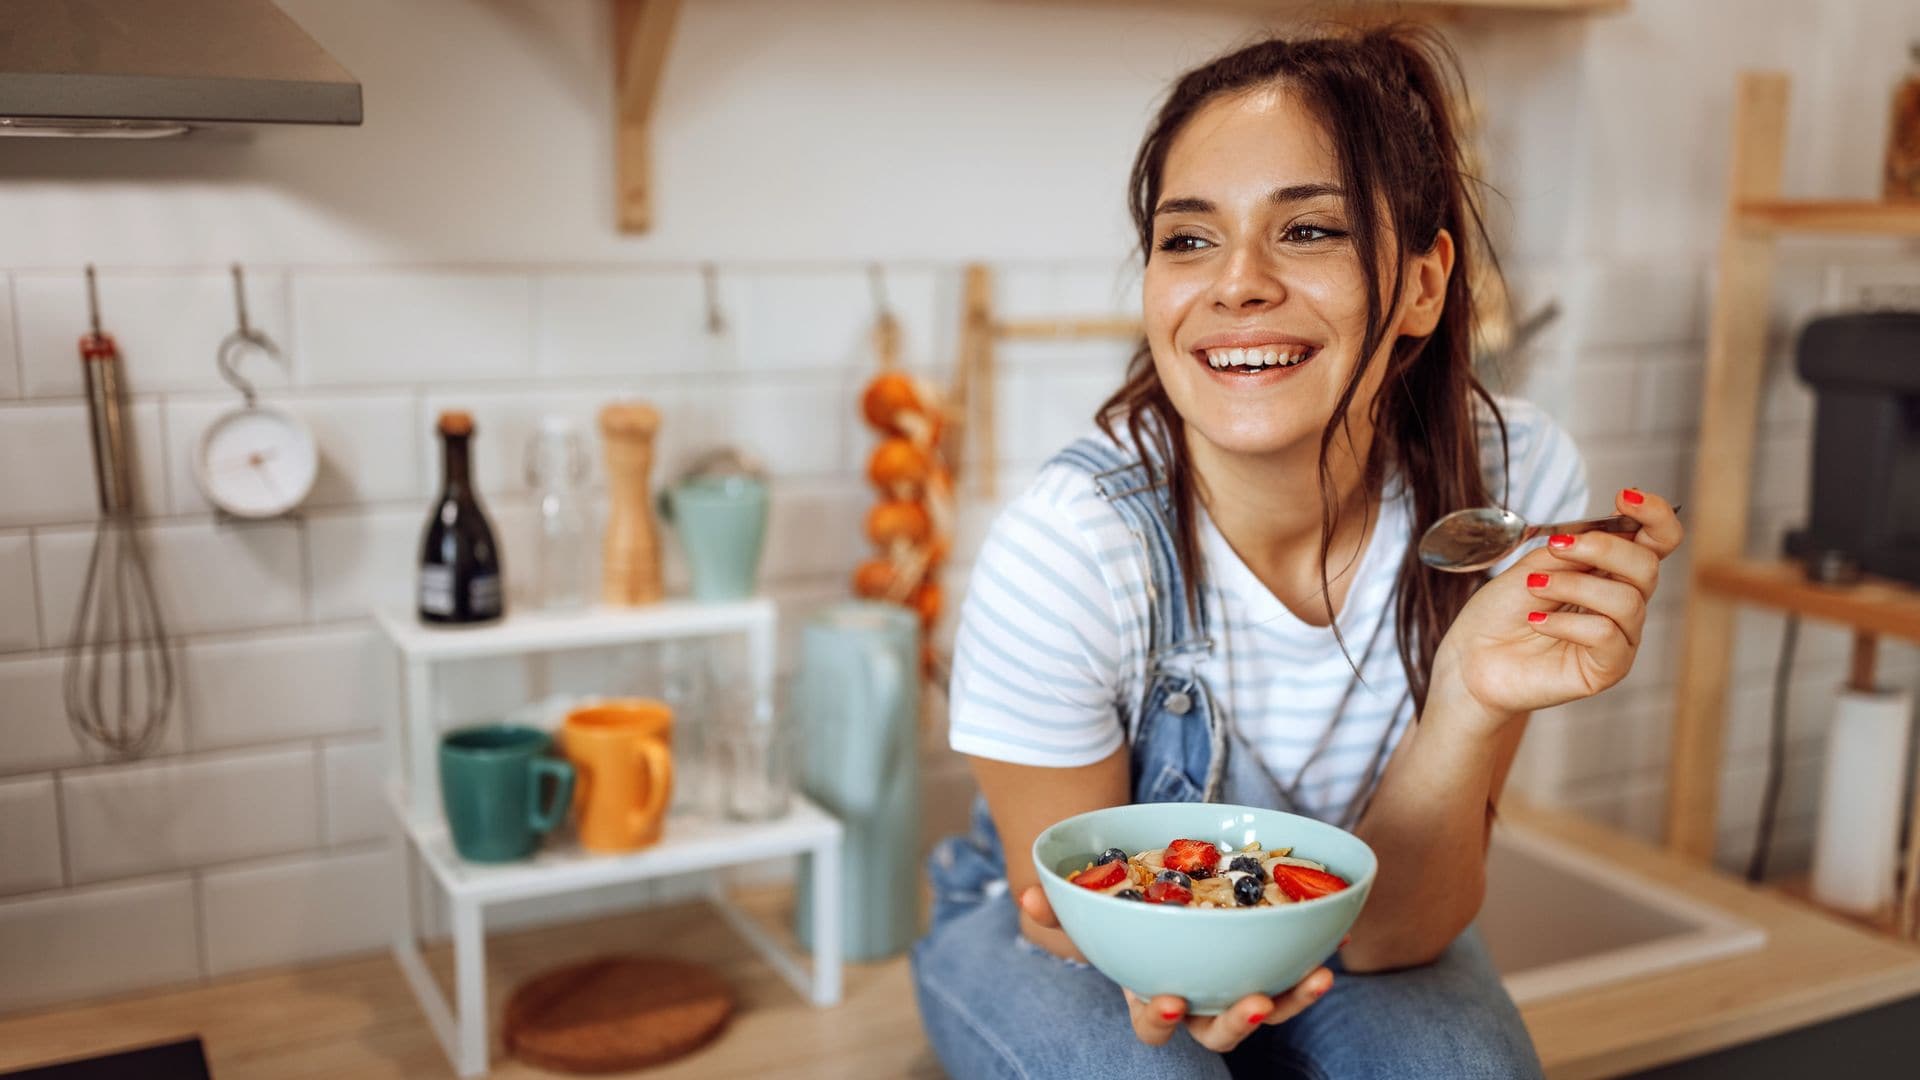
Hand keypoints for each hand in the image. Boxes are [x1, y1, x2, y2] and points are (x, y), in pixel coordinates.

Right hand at [1018, 885, 1334, 1050]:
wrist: (1168, 902)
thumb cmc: (1127, 918)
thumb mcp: (1093, 912)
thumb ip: (1060, 906)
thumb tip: (1028, 890)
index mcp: (1151, 995)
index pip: (1151, 1022)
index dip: (1159, 1017)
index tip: (1166, 999)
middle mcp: (1197, 1004)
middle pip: (1216, 1032)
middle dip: (1235, 1023)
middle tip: (1252, 1002)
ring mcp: (1234, 990)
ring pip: (1264, 1013)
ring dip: (1290, 1002)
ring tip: (1314, 980)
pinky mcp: (1268, 971)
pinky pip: (1293, 982)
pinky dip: (1311, 971)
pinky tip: (1331, 950)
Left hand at [1433, 488, 1683, 726]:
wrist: (1473, 660)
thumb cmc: (1502, 613)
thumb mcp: (1535, 565)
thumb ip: (1574, 547)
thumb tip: (1614, 526)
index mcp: (1610, 571)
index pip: (1657, 541)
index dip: (1654, 514)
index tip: (1624, 496)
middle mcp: (1623, 603)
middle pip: (1647, 565)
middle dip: (1602, 548)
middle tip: (1556, 549)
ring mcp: (1620, 638)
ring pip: (1626, 600)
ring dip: (1574, 586)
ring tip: (1534, 587)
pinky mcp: (1607, 669)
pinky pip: (1606, 635)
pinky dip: (1567, 623)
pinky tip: (1536, 621)